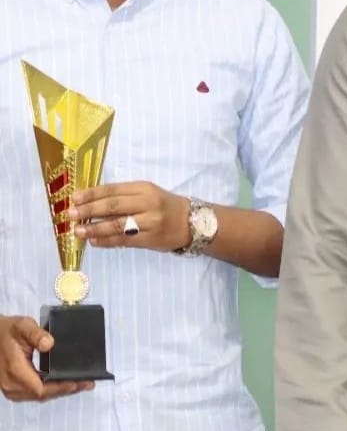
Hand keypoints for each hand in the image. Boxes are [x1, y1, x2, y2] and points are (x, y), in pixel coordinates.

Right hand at [0, 316, 93, 400]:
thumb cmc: (7, 331)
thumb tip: (49, 344)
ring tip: (81, 384)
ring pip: (39, 396)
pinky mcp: (13, 388)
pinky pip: (34, 393)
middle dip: (66, 390)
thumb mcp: (22, 326)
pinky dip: (51, 390)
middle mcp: (11, 384)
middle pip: (42, 395)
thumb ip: (36, 334)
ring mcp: (10, 388)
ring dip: (60, 391)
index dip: (61, 388)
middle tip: (88, 383)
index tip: (80, 382)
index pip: (40, 388)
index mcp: (14, 371)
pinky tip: (64, 385)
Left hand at [69, 182, 190, 252]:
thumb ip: (123, 196)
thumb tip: (90, 203)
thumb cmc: (164, 206)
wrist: (191, 223)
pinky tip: (95, 241)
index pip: (113, 190)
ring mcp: (150, 223)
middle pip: (113, 206)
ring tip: (78, 231)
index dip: (92, 194)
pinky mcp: (150, 239)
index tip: (74, 198)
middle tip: (71, 214)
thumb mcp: (147, 193)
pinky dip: (107, 241)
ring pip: (117, 225)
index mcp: (144, 188)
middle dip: (89, 210)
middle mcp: (147, 204)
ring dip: (95, 229)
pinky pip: (124, 240)